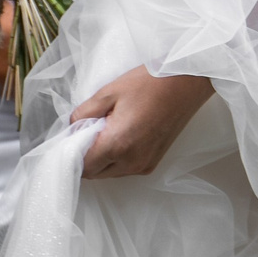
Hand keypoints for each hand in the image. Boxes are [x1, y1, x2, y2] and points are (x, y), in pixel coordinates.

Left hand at [69, 66, 213, 178]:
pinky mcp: (153, 163)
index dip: (71, 153)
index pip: (82, 166)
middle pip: (94, 173)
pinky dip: (116, 158)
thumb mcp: (109, 92)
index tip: (70, 137)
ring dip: (101, 158)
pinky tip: (121, 134)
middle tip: (88, 129)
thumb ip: (84, 113)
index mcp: (117, 145)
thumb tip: (73, 128)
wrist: (187, 82)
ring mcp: (144, 165)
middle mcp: (131, 162)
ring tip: (106, 128)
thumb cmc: (149, 83)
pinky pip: (125, 169)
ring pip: (109, 173)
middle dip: (85, 156)